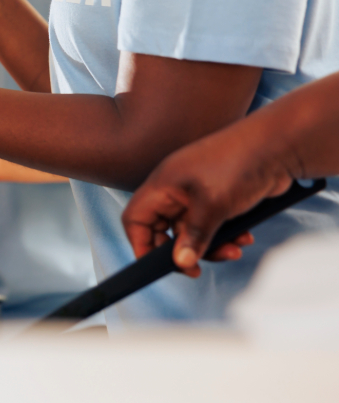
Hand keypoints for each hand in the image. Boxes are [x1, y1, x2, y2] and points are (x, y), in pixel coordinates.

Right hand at [121, 127, 291, 277]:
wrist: (278, 146)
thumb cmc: (238, 163)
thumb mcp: (213, 205)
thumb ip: (194, 237)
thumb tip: (181, 262)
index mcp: (162, 186)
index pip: (136, 220)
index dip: (141, 244)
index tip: (157, 266)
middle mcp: (174, 190)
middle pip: (163, 230)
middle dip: (181, 251)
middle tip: (196, 268)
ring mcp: (196, 194)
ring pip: (191, 231)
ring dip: (210, 246)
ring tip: (233, 250)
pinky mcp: (217, 198)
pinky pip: (212, 225)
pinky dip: (225, 236)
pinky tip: (243, 237)